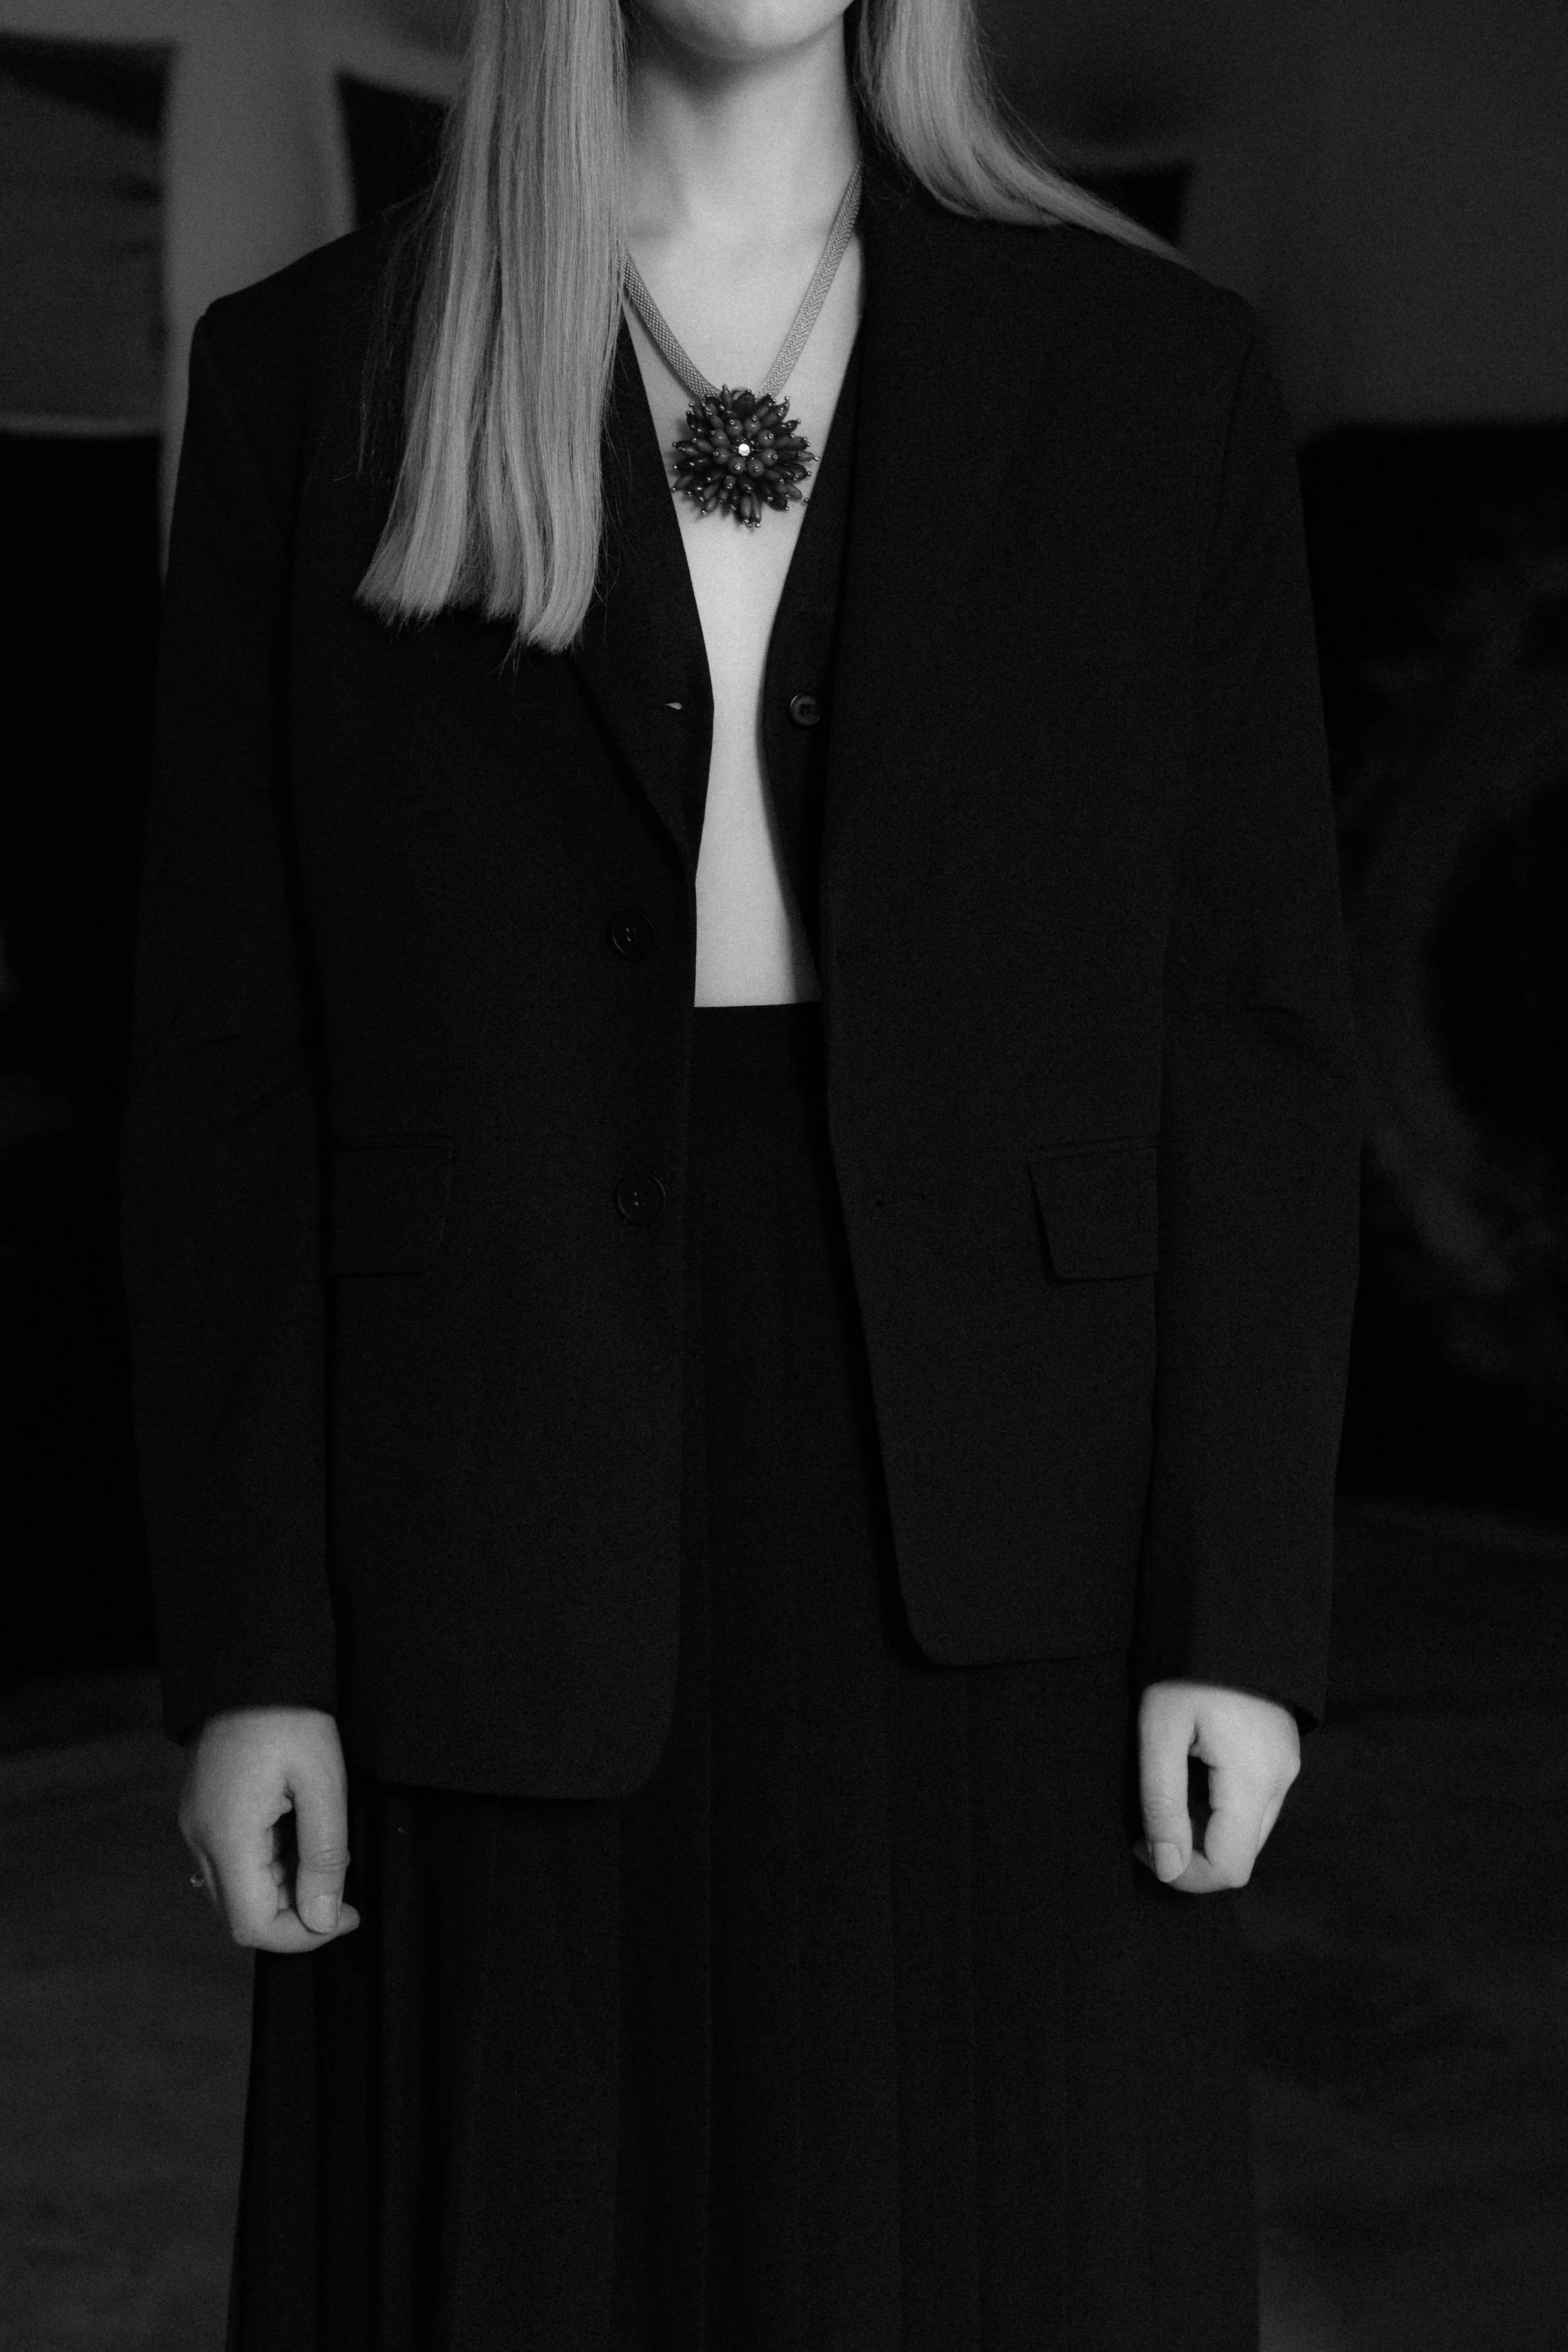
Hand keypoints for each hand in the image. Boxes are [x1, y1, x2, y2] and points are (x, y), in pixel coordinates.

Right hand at [180, 1706, 360, 1951]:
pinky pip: (233, 1862)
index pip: (253, 1926)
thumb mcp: (324, 1783)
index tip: (346, 1914)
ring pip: (237, 1891)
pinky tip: (299, 1836)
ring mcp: (197, 1825)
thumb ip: (324, 1856)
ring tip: (323, 1851)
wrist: (253, 1664)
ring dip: (284, 1889)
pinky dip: (269, 1867)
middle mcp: (200, 1838)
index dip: (303, 1935)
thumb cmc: (292, 1715)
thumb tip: (321, 1920)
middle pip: (241, 1914)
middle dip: (296, 1914)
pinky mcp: (204, 1811)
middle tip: (340, 1883)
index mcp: (227, 1835)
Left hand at [1133, 1680, 1299, 1893]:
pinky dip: (1218, 1806)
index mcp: (1254, 1778)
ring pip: (1247, 1830)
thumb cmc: (1186, 1665)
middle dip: (1191, 1852)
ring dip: (1204, 1828)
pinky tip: (1189, 1771)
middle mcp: (1280, 1779)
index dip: (1184, 1874)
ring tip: (1166, 1788)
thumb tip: (1166, 1868)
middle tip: (1147, 1819)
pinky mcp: (1280, 1752)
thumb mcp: (1159, 1732)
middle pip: (1240, 1853)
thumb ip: (1162, 1804)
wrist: (1228, 1609)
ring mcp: (1286, 1765)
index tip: (1142, 1843)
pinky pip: (1252, 1802)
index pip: (1230, 1868)